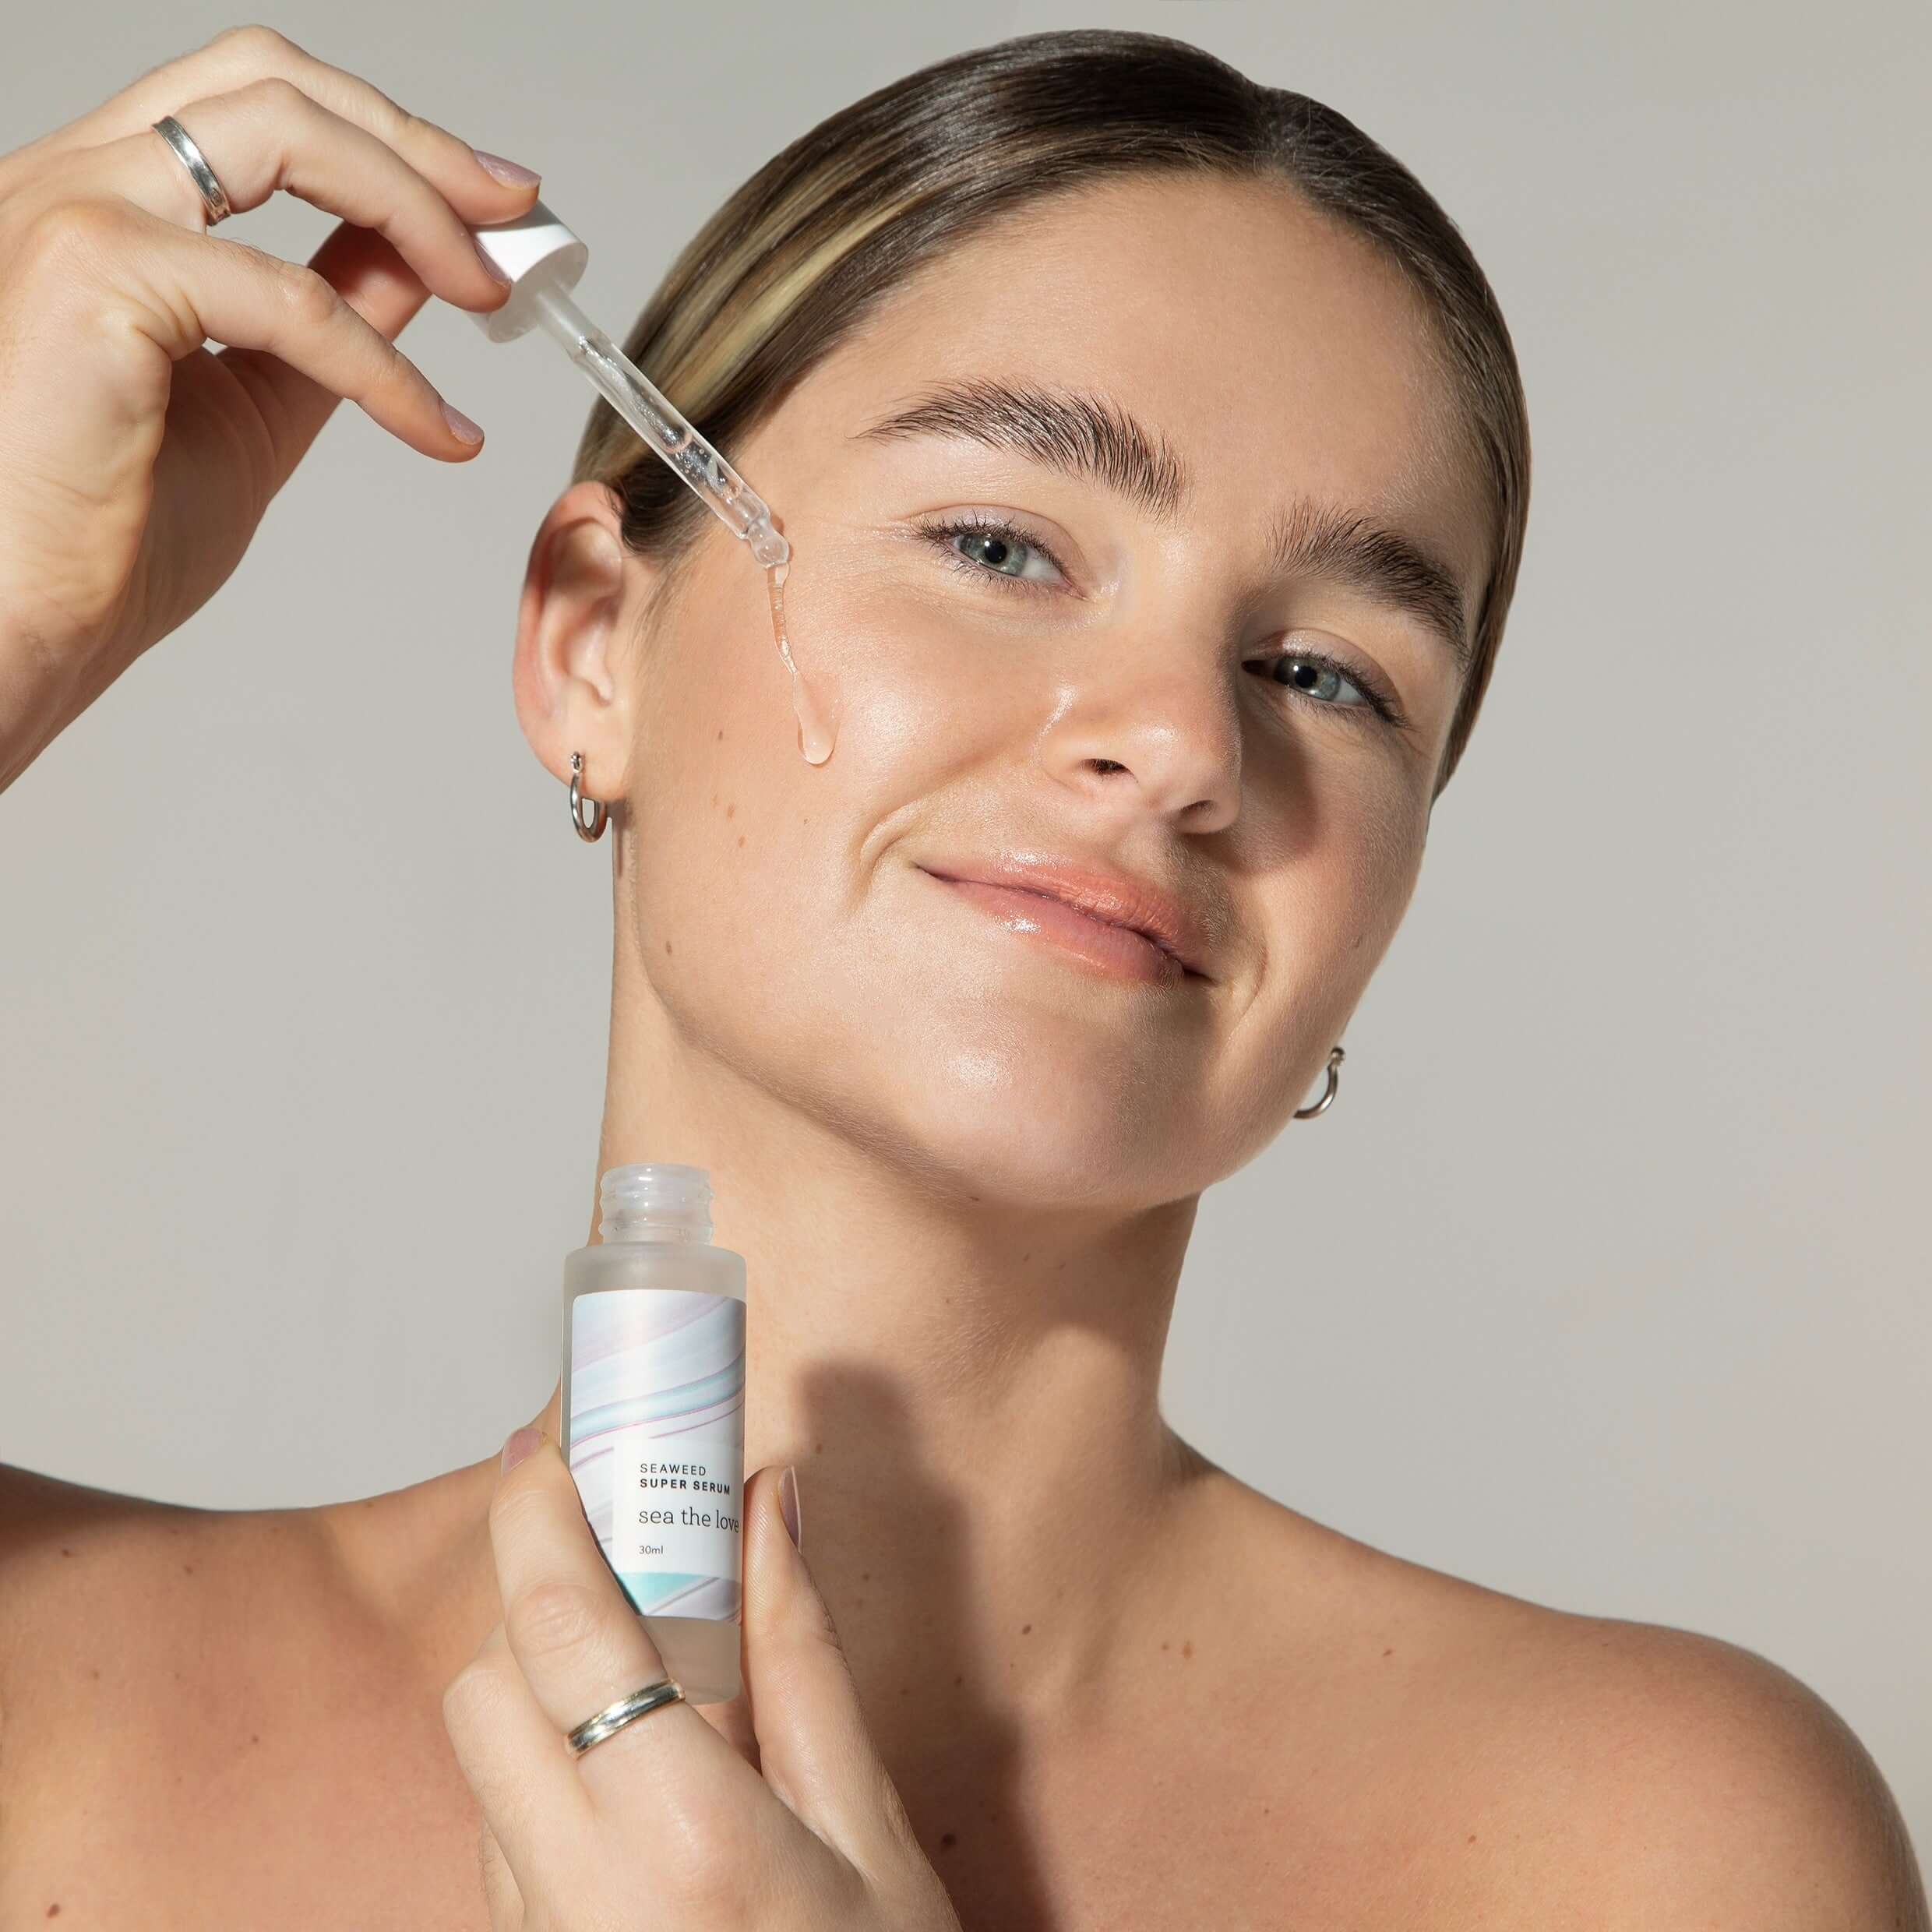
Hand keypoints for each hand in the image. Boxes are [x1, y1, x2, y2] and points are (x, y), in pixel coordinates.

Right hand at [0, 23, 536, 791]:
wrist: (23, 620)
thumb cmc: (102, 536)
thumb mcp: (256, 402)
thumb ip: (330, 318)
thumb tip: (414, 263)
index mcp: (100, 197)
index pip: (250, 103)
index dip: (381, 132)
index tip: (482, 198)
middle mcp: (75, 176)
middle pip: (271, 78)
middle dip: (414, 139)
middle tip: (508, 213)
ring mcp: (74, 206)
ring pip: (284, 133)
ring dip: (415, 207)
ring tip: (489, 295)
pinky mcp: (95, 269)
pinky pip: (294, 297)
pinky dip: (388, 365)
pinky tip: (436, 429)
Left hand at [442, 1427, 962, 1930]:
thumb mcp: (870, 1829)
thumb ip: (801, 1657)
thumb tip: (770, 1502)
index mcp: (682, 1834)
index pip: (562, 1630)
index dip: (537, 1516)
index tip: (546, 1444)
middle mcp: (577, 1892)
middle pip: (482, 1685)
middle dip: (530, 1600)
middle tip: (614, 1553)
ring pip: (480, 1764)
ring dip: (535, 1686)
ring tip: (639, 1665)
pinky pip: (499, 1839)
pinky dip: (541, 1773)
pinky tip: (634, 1775)